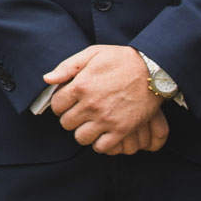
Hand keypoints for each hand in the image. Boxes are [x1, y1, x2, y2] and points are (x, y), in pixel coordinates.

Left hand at [45, 46, 160, 153]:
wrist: (153, 70)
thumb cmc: (122, 60)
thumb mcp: (92, 54)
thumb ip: (67, 67)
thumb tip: (47, 79)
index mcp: (80, 86)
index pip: (56, 105)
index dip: (60, 105)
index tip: (67, 104)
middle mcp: (91, 105)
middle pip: (67, 123)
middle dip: (70, 119)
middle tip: (79, 114)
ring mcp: (106, 119)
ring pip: (81, 137)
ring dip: (83, 132)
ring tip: (89, 125)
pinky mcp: (122, 129)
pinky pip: (102, 146)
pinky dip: (100, 143)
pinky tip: (102, 134)